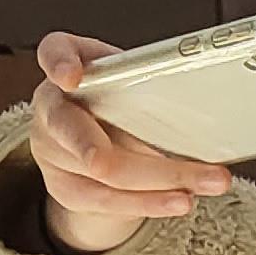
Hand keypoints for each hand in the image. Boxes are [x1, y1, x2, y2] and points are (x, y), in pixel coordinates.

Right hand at [27, 33, 233, 254]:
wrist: (97, 144)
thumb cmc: (119, 99)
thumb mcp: (129, 80)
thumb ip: (147, 86)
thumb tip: (202, 111)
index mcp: (67, 65)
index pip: (53, 52)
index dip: (59, 63)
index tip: (72, 77)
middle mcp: (51, 107)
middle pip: (73, 126)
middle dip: (107, 144)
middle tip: (142, 155)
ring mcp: (53, 151)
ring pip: (102, 171)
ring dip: (159, 179)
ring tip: (203, 182)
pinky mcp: (66, 189)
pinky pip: (107, 201)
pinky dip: (149, 202)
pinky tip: (177, 201)